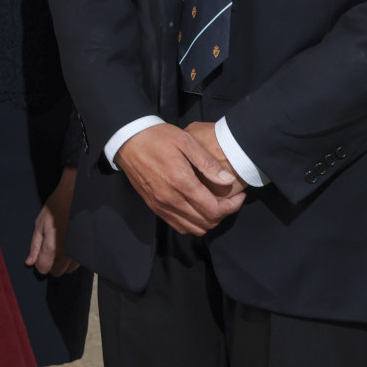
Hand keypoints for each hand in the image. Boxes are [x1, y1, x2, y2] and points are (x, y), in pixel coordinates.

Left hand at [26, 166, 80, 276]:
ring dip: (64, 262)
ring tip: (62, 245)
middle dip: (52, 264)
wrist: (78, 196)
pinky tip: (71, 245)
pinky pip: (79, 262)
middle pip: (57, 272)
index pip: (44, 268)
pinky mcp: (89, 249)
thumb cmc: (56, 207)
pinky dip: (73, 258)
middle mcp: (68, 254)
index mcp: (53, 247)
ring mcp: (80, 252)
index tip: (40, 257)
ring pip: (69, 269)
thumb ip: (35, 245)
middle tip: (51, 250)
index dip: (39, 264)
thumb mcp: (39, 224)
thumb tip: (30, 262)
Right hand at [116, 122, 245, 235]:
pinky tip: (197, 208)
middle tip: (229, 200)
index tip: (239, 195)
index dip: (232, 207)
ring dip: (208, 221)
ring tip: (214, 205)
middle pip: (205, 223)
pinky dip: (192, 223)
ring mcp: (160, 205)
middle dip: (223, 214)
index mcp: (181, 182)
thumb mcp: (186, 141)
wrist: (127, 140)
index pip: (213, 210)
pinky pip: (178, 225)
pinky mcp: (154, 206)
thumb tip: (228, 180)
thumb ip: (207, 163)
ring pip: (193, 228)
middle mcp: (170, 199)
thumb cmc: (158, 137)